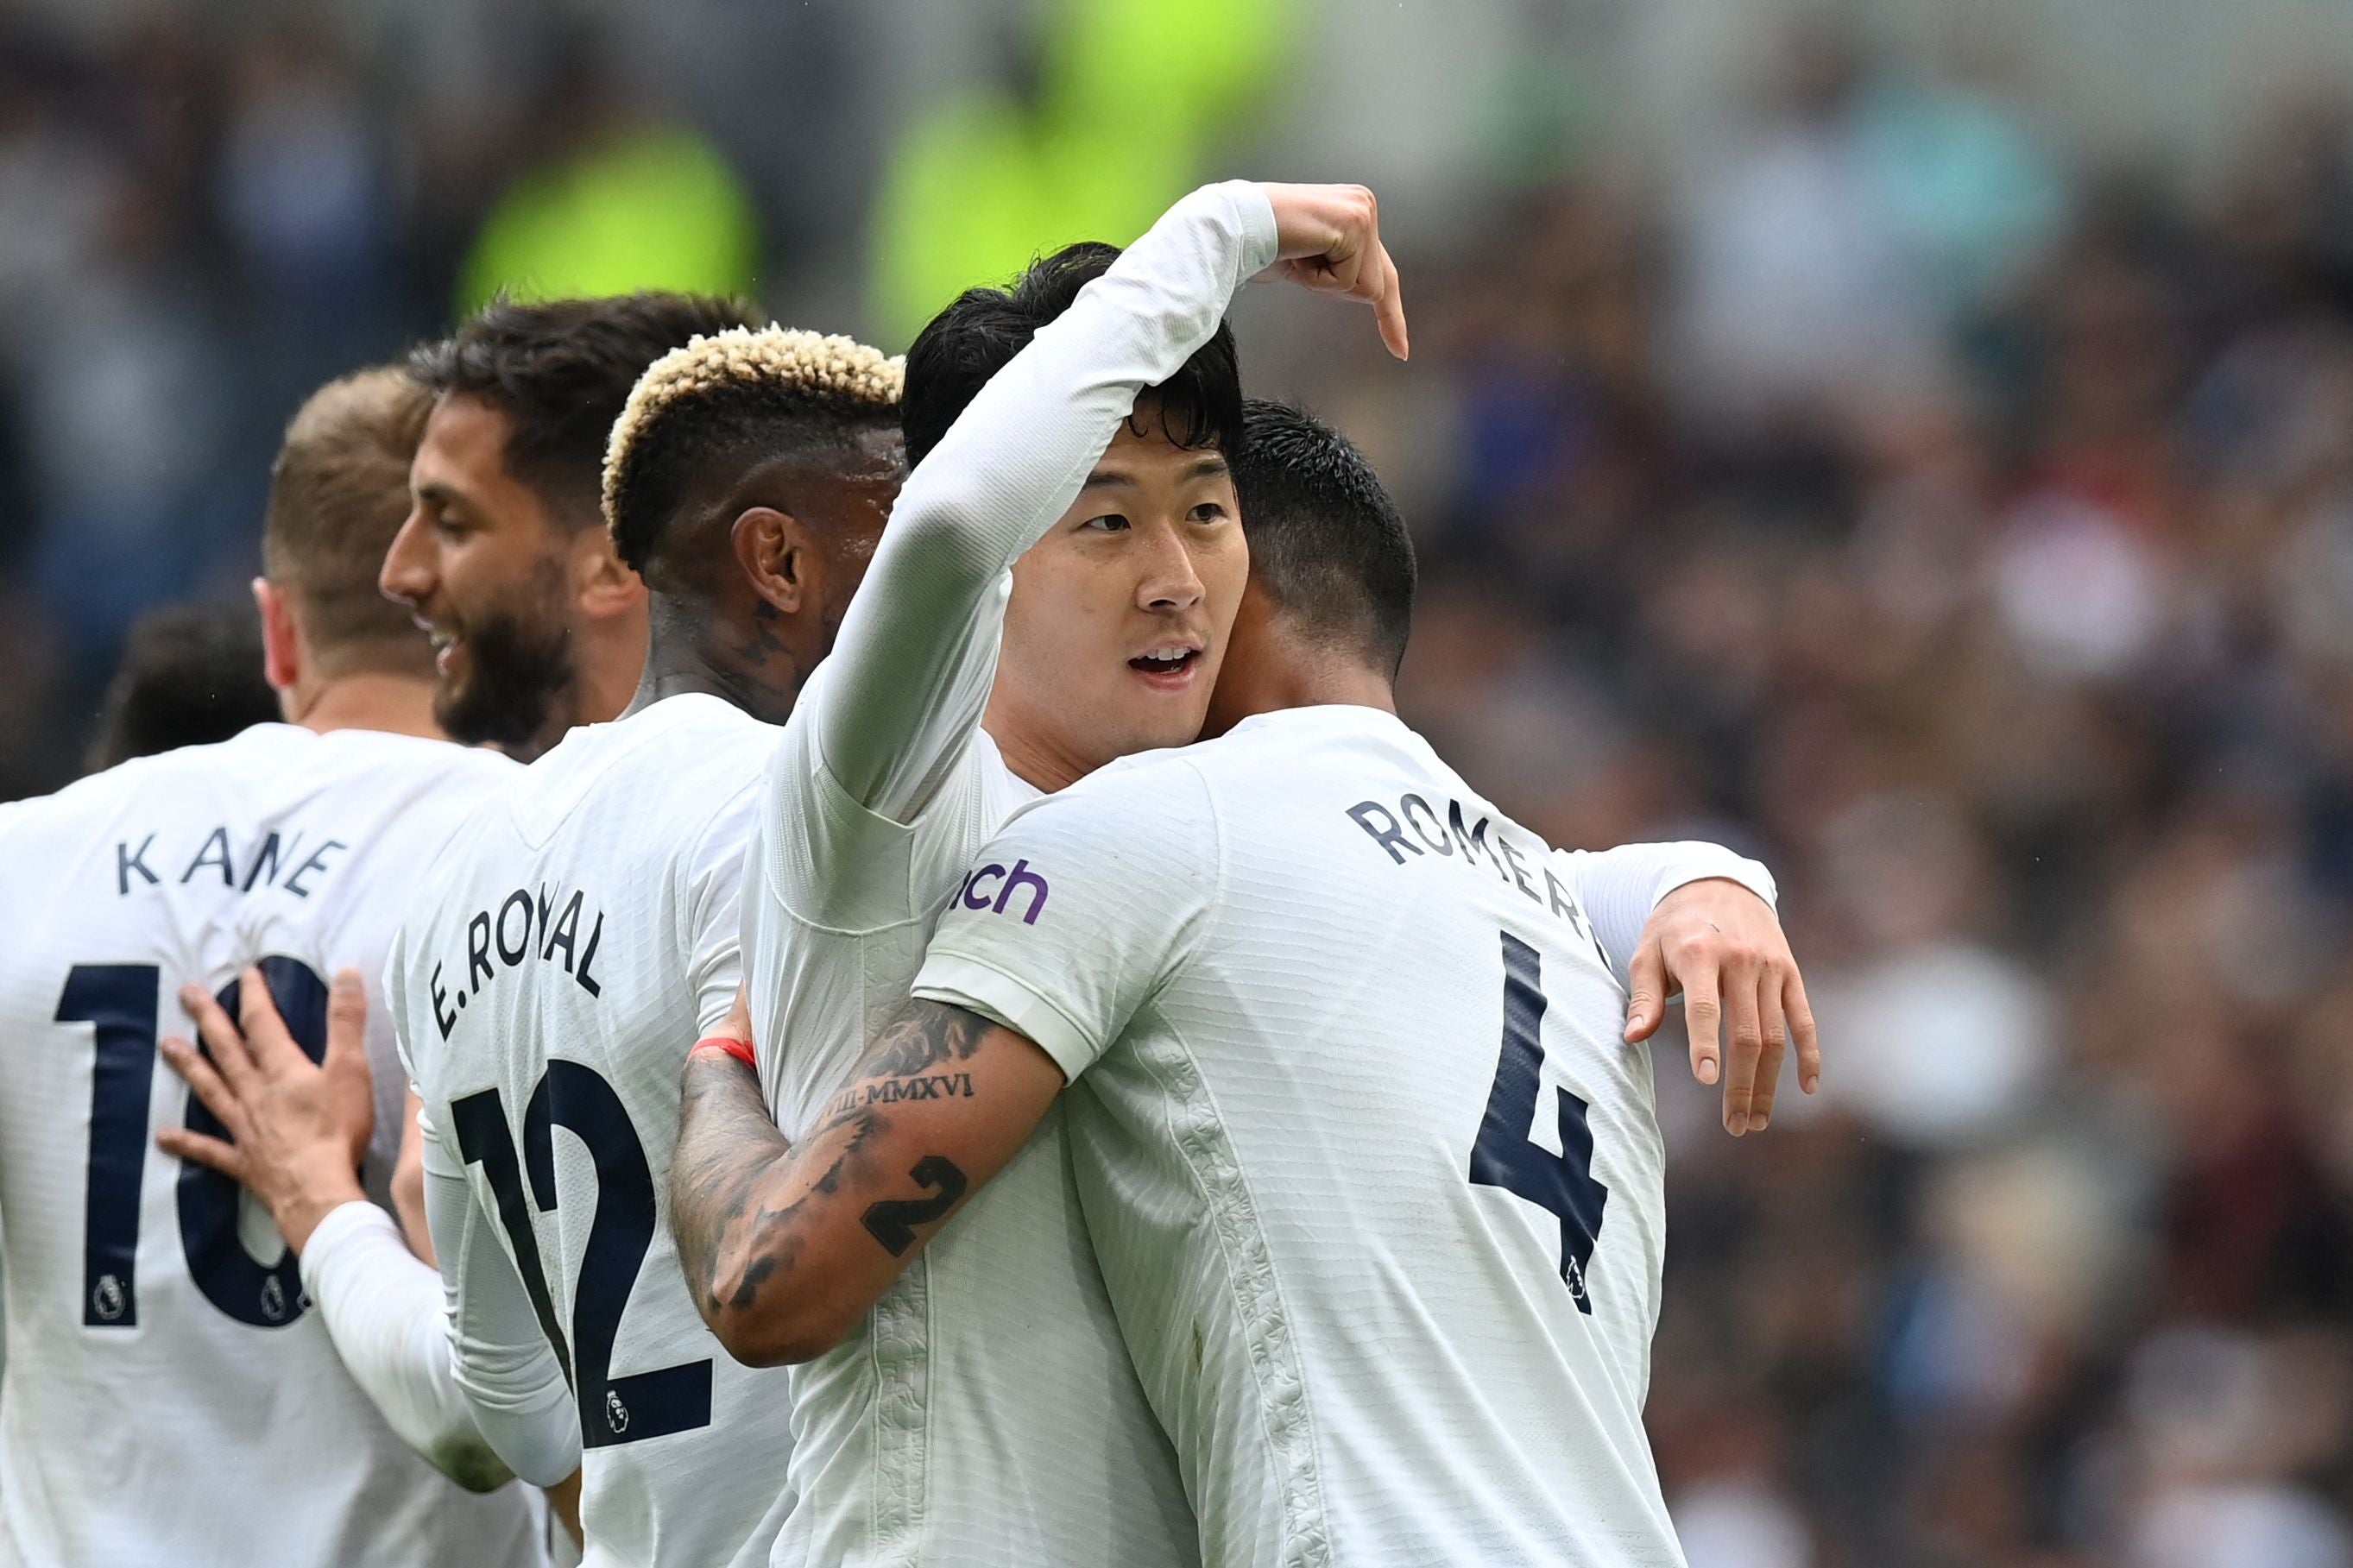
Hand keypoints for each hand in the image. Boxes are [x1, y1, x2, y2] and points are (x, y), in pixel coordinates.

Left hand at [157, 965, 375, 1251]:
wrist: (316, 1190)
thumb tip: (345, 972)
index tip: (245, 972)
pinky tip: (164, 1136)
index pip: (262, 1023)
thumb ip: (346, 1021)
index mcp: (281, 1070)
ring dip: (189, 1066)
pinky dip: (186, 1142)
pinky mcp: (242, 1159)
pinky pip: (208, 1149)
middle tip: (186, 993)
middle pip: (227, 1050)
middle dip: (209, 1019)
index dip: (254, 995)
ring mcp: (243, 1127)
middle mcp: (254, 1093)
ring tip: (167, 1045)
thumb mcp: (351, 1069)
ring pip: (211, 1089)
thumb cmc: (337, 1130)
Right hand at [1258, 183, 1408, 358]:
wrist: (1238, 225)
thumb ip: (1337, 269)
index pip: (1382, 270)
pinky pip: (1348, 281)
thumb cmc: (1261, 244)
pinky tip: (1300, 254)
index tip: (1400, 351)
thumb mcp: (1311, 263)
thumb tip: (1356, 294)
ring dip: (1324, 284)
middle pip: (1376, 284)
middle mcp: (1364, 204)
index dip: (1391, 314)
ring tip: (1298, 256)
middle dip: (1337, 291)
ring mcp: (1362, 211)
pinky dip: (1319, 279)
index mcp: (1355, 210)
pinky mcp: (1355, 222)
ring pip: (1364, 286)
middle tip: (1299, 262)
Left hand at [1623, 879, 1818, 1135]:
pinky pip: (1804, 1019)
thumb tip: (1633, 1037)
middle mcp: (1740, 961)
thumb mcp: (1646, 952)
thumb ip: (1643, 996)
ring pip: (1775, 1035)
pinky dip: (1809, 1054)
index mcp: (1699, 955)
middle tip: (1734, 1126)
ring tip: (1755, 1120)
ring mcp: (1771, 968)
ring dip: (1768, 1082)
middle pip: (1746, 1033)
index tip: (1706, 1081)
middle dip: (1740, 1084)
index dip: (1705, 1044)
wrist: (1718, 885)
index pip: (1704, 1006)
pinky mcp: (1791, 974)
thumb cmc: (1672, 928)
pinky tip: (1807, 1088)